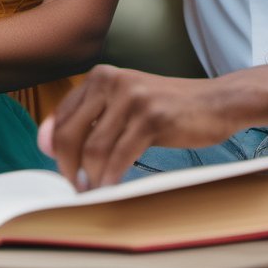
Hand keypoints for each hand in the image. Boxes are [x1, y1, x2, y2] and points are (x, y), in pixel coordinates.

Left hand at [41, 65, 244, 189]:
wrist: (217, 101)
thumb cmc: (168, 108)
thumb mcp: (126, 103)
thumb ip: (93, 118)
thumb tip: (50, 144)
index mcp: (100, 76)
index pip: (61, 115)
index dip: (55, 147)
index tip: (62, 170)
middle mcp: (110, 81)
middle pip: (70, 133)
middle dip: (67, 167)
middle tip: (75, 187)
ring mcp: (132, 98)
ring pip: (93, 148)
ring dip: (90, 178)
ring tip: (94, 191)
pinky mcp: (151, 117)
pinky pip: (120, 156)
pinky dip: (111, 177)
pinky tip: (111, 187)